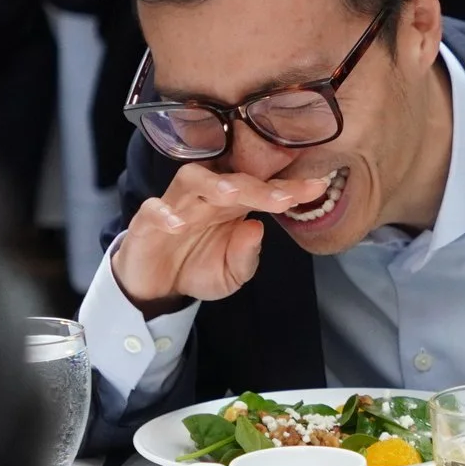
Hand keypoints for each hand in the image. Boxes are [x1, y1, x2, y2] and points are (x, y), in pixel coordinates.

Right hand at [110, 164, 331, 316]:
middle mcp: (207, 198)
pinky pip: (152, 209)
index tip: (318, 187)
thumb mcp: (232, 274)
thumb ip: (246, 257)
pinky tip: (177, 224)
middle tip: (283, 198)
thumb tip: (257, 229)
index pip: (263, 190)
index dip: (289, 188)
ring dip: (212, 185)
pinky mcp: (146, 221)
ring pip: (192, 179)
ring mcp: (177, 205)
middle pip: (231, 179)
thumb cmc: (197, 268)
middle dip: (258, 187)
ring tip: (231, 195)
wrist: (156, 287)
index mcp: (233, 206)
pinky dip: (164, 213)